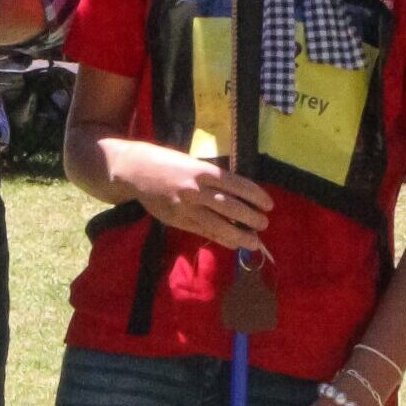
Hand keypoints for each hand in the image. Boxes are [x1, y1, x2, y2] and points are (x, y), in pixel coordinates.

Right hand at [119, 143, 271, 253]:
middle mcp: (196, 189)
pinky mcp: (177, 220)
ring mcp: (186, 207)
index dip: (256, 196)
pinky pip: (204, 232)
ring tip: (254, 241)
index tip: (269, 205)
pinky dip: (221, 239)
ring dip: (240, 235)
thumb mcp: (192, 163)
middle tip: (264, 223)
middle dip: (252, 218)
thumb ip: (213, 179)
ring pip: (219, 225)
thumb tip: (239, 196)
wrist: (136, 171)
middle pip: (231, 207)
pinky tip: (233, 242)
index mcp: (203, 171)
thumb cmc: (168, 163)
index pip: (237, 185)